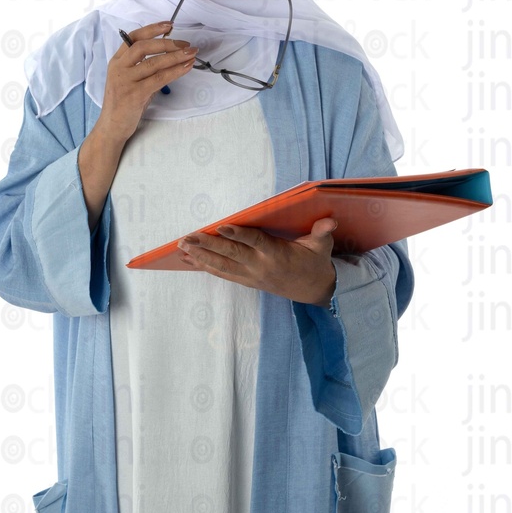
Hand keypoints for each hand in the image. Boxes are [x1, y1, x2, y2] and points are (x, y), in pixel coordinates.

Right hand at [97, 21, 197, 143]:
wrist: (111, 127)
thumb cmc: (123, 103)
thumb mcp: (130, 80)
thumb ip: (144, 68)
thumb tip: (170, 56)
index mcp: (116, 61)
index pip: (133, 37)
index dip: (152, 29)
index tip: (169, 25)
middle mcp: (119, 68)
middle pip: (144, 47)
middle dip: (168, 43)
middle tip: (186, 44)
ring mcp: (126, 81)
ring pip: (154, 63)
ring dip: (176, 57)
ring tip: (191, 54)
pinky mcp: (135, 94)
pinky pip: (159, 79)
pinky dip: (175, 71)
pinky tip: (186, 67)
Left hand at [176, 218, 337, 306]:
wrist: (315, 291)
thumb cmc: (315, 262)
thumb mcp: (322, 246)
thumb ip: (322, 232)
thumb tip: (330, 221)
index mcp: (276, 254)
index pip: (255, 242)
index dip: (238, 234)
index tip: (221, 227)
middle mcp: (260, 267)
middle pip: (231, 255)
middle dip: (207, 246)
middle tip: (186, 238)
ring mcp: (251, 276)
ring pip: (222, 267)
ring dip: (200, 257)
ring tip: (181, 249)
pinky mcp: (247, 282)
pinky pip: (222, 274)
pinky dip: (205, 267)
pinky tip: (190, 260)